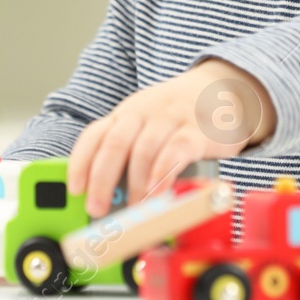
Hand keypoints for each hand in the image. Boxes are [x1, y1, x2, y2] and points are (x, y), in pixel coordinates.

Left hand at [68, 59, 273, 215]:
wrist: (224, 88)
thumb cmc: (178, 117)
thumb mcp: (147, 127)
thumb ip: (130, 155)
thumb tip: (110, 198)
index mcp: (125, 114)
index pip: (94, 136)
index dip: (80, 163)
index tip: (75, 189)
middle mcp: (143, 112)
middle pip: (115, 145)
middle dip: (102, 180)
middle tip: (98, 208)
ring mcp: (170, 119)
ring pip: (144, 151)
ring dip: (135, 185)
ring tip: (133, 210)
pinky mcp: (197, 131)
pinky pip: (176, 153)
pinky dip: (164, 175)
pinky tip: (159, 194)